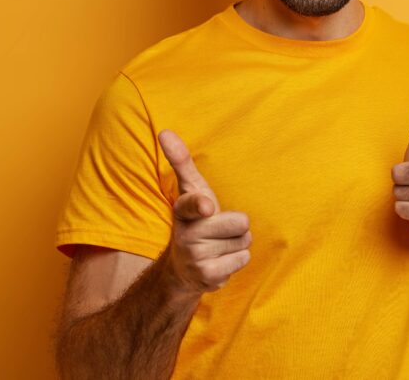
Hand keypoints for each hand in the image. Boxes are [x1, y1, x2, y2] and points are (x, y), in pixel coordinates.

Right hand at [158, 129, 251, 293]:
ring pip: (244, 242)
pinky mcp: (208, 277)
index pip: (193, 203)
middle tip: (219, 229)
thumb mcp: (191, 189)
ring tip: (218, 245)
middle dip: (237, 225)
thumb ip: (181, 161)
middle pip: (240, 222)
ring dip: (237, 243)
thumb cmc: (196, 219)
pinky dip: (237, 259)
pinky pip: (243, 259)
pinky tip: (220, 260)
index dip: (201, 206)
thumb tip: (164, 130)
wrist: (184, 267)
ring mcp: (196, 257)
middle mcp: (186, 234)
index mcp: (183, 210)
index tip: (207, 206)